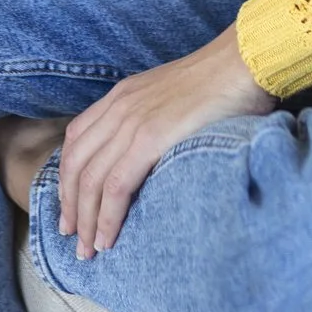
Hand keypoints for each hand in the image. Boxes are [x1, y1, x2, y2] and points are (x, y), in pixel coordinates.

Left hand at [56, 24, 278, 259]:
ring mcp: (131, 122)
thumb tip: (156, 155)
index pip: (76, 139)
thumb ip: (156, 119)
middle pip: (76, 163)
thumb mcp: (174, 97)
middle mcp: (119, 107)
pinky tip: (106, 239)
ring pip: (90, 179)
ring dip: (85, 219)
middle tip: (70, 237)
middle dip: (70, 205)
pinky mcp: (149, 139)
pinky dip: (106, 217)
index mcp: (122, 95)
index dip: (67, 176)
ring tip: (87, 250)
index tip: (70, 206)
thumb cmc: (223, 81)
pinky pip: (116, 186)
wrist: (243, 61)